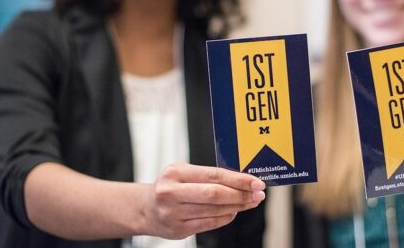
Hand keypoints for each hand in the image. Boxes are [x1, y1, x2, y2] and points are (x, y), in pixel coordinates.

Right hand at [140, 163, 265, 238]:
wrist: (145, 208)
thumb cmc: (170, 186)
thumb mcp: (183, 173)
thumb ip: (208, 175)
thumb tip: (242, 180)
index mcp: (175, 173)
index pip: (214, 175)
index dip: (238, 179)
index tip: (256, 182)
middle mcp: (171, 192)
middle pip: (215, 194)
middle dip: (241, 194)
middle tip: (258, 194)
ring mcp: (173, 213)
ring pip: (214, 210)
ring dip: (237, 206)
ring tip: (250, 202)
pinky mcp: (178, 230)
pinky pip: (209, 224)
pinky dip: (226, 217)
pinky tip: (234, 211)